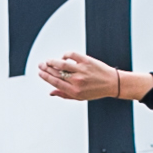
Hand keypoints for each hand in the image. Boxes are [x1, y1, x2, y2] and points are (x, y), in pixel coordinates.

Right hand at [35, 52, 150, 102]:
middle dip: (46, 68)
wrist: (112, 83)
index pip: (55, 82)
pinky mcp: (87, 61)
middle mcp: (77, 81)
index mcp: (74, 91)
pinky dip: (65, 55)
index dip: (45, 76)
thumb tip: (51, 92)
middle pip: (56, 72)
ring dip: (52, 61)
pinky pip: (72, 55)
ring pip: (62, 64)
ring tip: (48, 61)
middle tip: (41, 65)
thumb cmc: (96, 91)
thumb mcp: (80, 97)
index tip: (40, 72)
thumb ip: (64, 95)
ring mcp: (82, 70)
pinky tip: (63, 57)